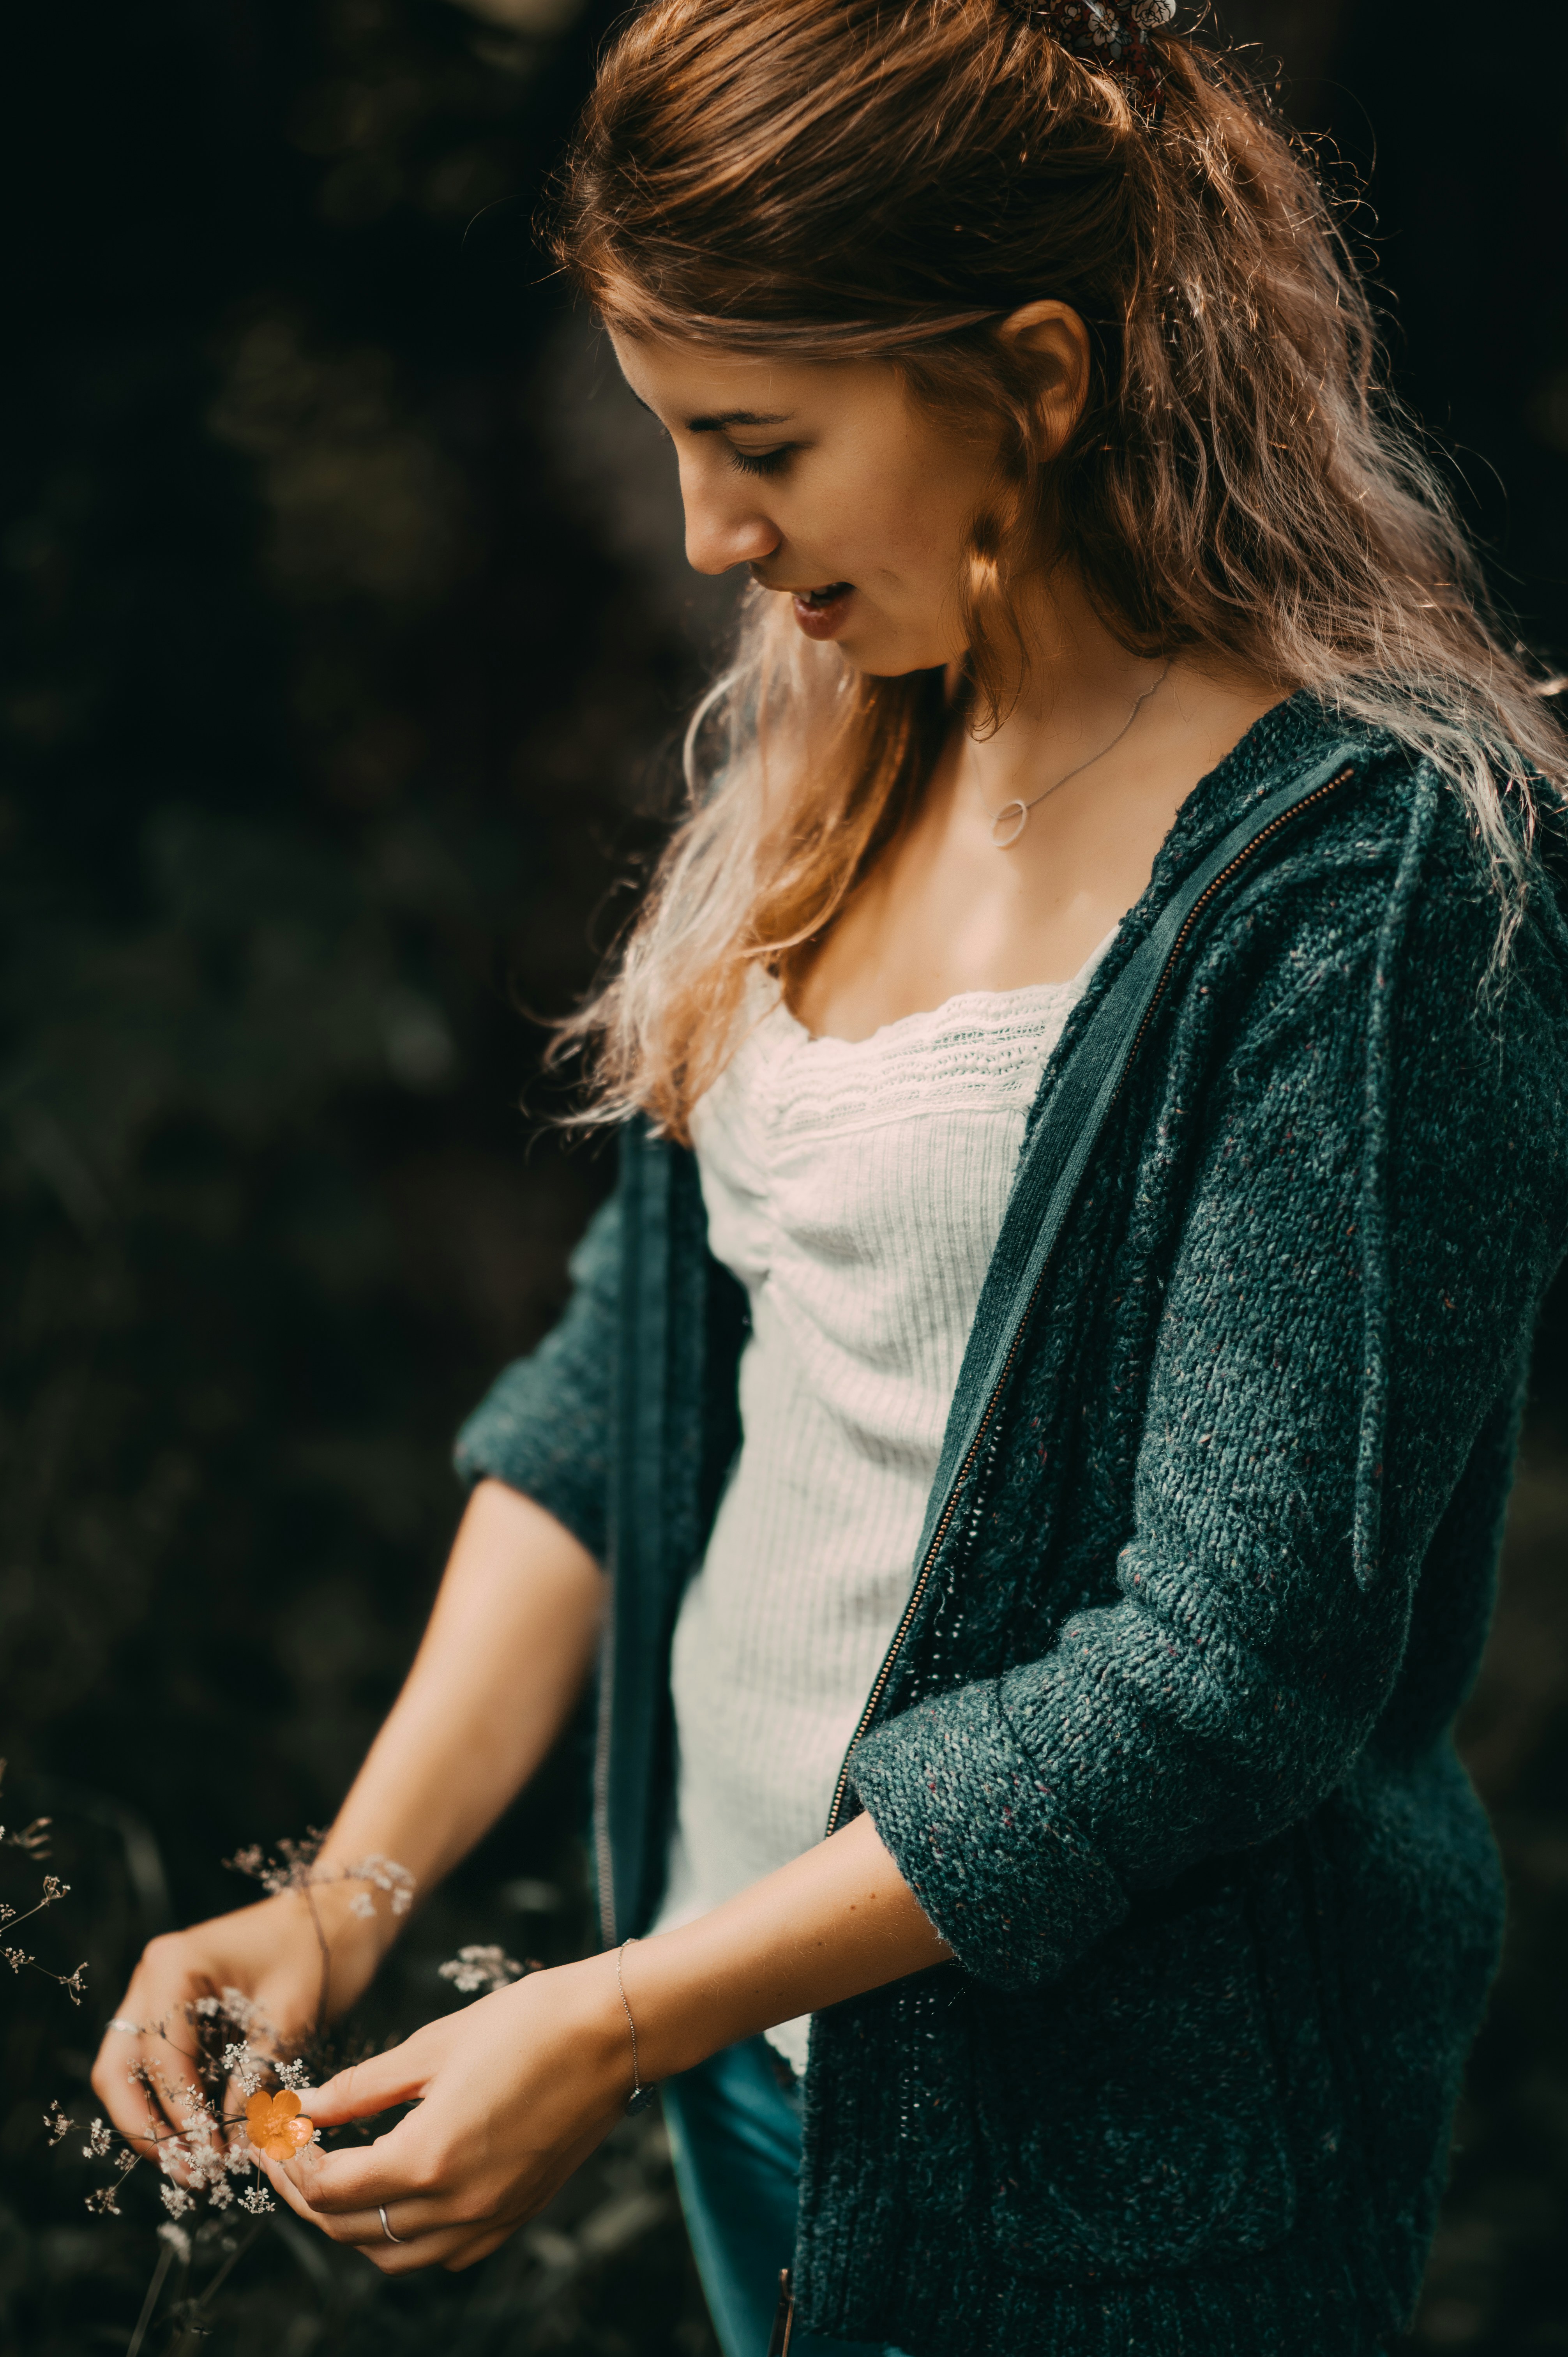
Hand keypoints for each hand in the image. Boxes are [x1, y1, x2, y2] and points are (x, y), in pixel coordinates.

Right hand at [90, 1888, 387, 2156]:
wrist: (341, 1914)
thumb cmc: (322, 1950)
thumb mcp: (290, 2015)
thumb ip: (253, 2077)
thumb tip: (231, 2145)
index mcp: (173, 1966)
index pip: (159, 2056)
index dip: (180, 2113)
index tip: (209, 2156)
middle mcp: (154, 1978)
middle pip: (122, 2068)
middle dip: (148, 2127)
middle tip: (190, 2173)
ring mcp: (160, 1994)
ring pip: (132, 2073)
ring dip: (158, 2123)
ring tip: (197, 2168)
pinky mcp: (179, 2012)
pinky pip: (161, 2067)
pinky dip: (175, 2104)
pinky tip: (205, 2139)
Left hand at [259, 1955, 631, 2271]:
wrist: (613, 2030)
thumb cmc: (527, 2021)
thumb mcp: (432, 2045)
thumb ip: (362, 2087)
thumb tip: (306, 2106)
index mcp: (428, 2157)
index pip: (328, 2189)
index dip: (289, 2162)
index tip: (277, 2129)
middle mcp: (457, 2204)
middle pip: (352, 2229)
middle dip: (308, 2194)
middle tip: (290, 2151)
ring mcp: (491, 2217)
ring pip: (394, 2254)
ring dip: (352, 2224)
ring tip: (335, 2173)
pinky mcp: (516, 2214)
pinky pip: (443, 2252)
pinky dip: (406, 2236)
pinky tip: (398, 2192)